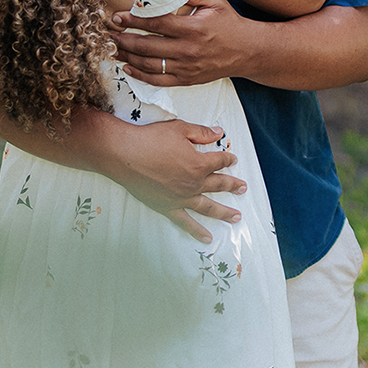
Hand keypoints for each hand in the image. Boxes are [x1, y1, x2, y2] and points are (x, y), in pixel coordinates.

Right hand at [105, 114, 246, 244]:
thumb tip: (218, 132)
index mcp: (199, 163)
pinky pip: (186, 222)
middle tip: (243, 188)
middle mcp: (194, 183)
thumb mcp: (179, 129)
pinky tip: (207, 238)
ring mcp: (182, 197)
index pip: (220, 160)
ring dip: (224, 212)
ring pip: (208, 207)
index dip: (228, 159)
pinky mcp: (168, 207)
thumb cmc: (150, 139)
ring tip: (236, 217)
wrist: (125, 155)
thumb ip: (201, 132)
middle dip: (233, 185)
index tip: (233, 160)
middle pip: (219, 184)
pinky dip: (197, 231)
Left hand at [112, 0, 259, 86]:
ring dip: (127, 56)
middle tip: (107, 32)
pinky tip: (127, 67)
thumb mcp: (215, 1)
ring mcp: (187, 67)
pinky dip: (140, 75)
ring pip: (149, 64)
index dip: (133, 21)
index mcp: (193, 28)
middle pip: (147, 46)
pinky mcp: (187, 79)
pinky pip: (158, 80)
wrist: (248, 51)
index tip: (117, 16)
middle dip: (123, 38)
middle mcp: (188, 50)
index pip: (156, 24)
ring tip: (113, 48)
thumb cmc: (230, 23)